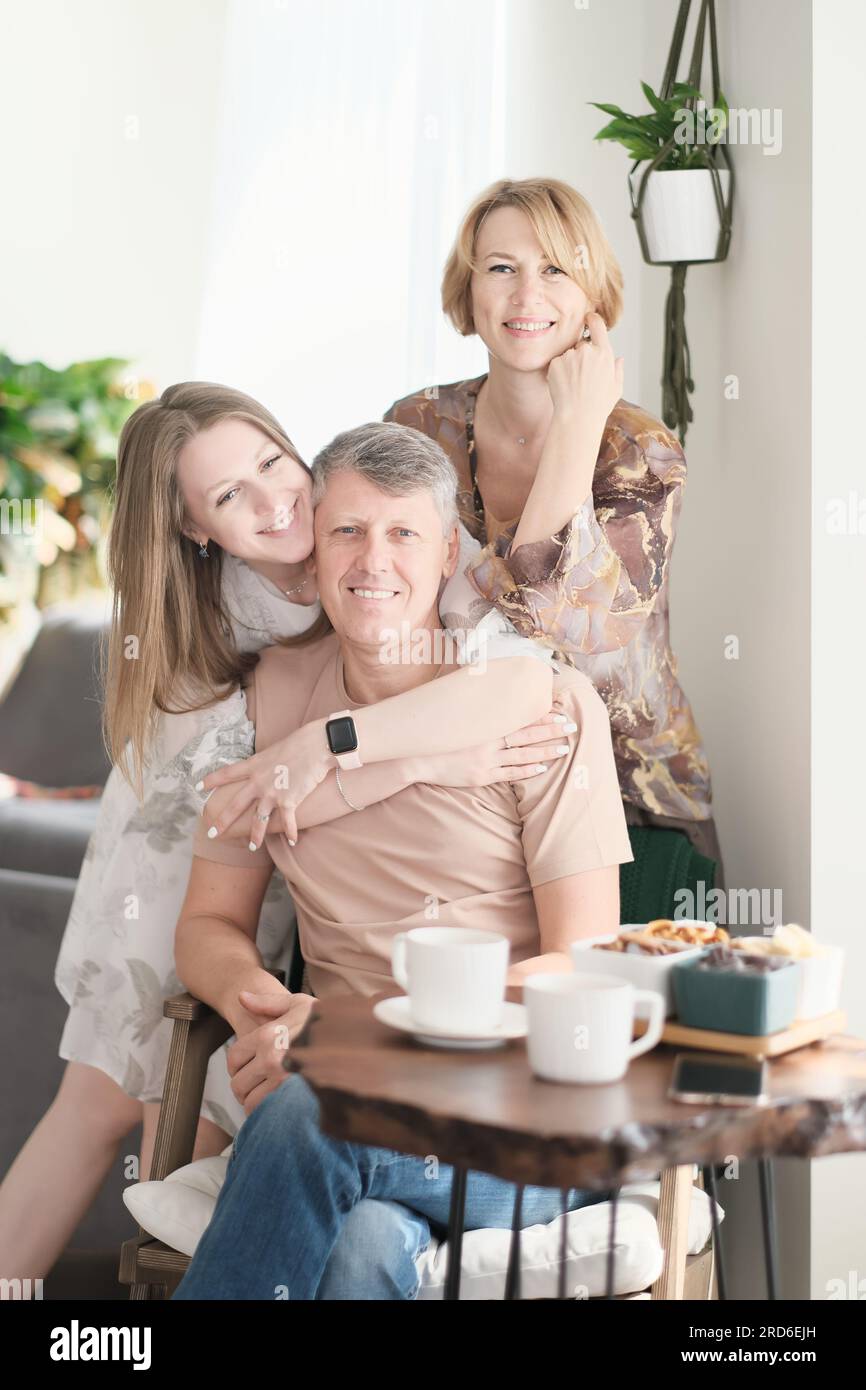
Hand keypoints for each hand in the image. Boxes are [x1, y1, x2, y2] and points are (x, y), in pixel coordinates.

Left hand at [198, 719, 334, 848]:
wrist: (315, 746)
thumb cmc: (299, 743)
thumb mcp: (274, 750)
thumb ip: (266, 762)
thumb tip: (267, 767)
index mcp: (253, 765)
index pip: (226, 774)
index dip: (211, 781)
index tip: (197, 787)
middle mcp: (258, 782)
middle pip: (235, 805)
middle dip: (222, 822)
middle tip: (212, 834)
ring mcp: (272, 793)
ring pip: (258, 820)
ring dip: (255, 836)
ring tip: (252, 847)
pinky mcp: (289, 801)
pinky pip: (287, 822)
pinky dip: (290, 832)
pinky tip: (293, 840)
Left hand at [226, 989, 316, 1114]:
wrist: (356, 1042)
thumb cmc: (327, 1021)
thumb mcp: (298, 1004)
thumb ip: (267, 1002)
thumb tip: (240, 997)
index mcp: (267, 1035)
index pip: (233, 1058)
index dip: (236, 1067)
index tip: (246, 1071)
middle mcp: (271, 1058)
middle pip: (238, 1084)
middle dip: (245, 1087)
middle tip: (257, 1087)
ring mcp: (282, 1080)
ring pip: (250, 1102)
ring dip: (256, 1102)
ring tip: (269, 1097)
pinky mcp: (293, 1099)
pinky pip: (267, 1113)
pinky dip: (269, 1113)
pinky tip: (280, 1106)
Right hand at [414, 707, 577, 787]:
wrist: (417, 758)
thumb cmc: (436, 736)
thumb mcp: (455, 717)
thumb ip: (473, 707)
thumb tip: (486, 692)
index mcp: (484, 725)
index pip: (519, 718)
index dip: (541, 715)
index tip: (559, 711)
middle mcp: (489, 741)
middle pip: (527, 735)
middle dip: (551, 731)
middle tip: (572, 726)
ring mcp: (487, 760)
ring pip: (523, 755)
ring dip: (545, 751)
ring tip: (564, 748)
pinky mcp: (482, 776)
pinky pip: (510, 774)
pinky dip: (527, 771)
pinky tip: (542, 767)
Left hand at [546, 310, 623, 429]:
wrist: (577, 417)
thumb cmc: (598, 406)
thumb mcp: (615, 388)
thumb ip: (617, 371)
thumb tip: (619, 360)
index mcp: (604, 354)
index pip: (597, 325)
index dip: (592, 320)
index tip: (588, 318)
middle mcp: (587, 351)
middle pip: (582, 345)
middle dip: (581, 356)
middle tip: (583, 377)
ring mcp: (569, 356)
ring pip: (568, 354)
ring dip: (569, 364)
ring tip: (574, 384)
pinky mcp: (555, 363)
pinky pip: (557, 363)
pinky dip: (559, 371)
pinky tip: (565, 385)